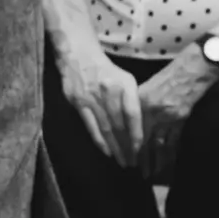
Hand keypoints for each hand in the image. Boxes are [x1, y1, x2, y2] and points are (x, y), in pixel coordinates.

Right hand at [55, 39, 148, 169]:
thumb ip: (131, 100)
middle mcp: (109, 91)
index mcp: (125, 84)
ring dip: (115, 147)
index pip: (133, 113)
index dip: (137, 133)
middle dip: (127, 145)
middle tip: (132, 161)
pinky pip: (91, 126)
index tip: (140, 148)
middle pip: (120, 124)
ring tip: (121, 160)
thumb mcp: (124, 79)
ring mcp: (92, 97)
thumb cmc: (106, 71)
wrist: (79, 55)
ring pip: (106, 128)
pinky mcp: (78, 102)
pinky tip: (106, 151)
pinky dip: (99, 141)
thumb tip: (139, 126)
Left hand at [134, 56, 218, 175]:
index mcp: (140, 102)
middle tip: (137, 172)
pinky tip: (167, 164)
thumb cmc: (167, 77)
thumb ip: (136, 105)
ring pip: (159, 145)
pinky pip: (174, 142)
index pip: (131, 130)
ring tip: (151, 174)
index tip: (126, 158)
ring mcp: (168, 117)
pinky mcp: (181, 120)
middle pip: (143, 141)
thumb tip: (128, 123)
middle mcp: (152, 112)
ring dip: (155, 161)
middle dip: (140, 159)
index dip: (128, 146)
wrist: (191, 71)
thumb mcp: (146, 88)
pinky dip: (170, 154)